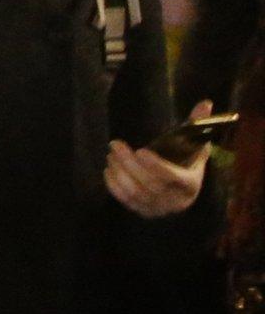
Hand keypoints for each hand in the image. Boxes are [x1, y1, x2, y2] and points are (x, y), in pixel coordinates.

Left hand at [107, 101, 211, 218]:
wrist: (181, 194)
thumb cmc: (187, 164)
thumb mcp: (195, 146)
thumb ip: (197, 126)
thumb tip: (205, 102)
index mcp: (189, 184)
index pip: (172, 177)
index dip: (156, 166)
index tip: (140, 150)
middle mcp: (174, 200)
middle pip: (149, 184)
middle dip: (129, 164)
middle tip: (115, 145)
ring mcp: (157, 208)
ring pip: (134, 192)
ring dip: (119, 172)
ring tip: (111, 154)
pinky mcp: (141, 211)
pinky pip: (125, 200)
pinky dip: (114, 185)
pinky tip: (109, 169)